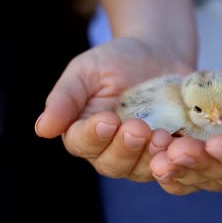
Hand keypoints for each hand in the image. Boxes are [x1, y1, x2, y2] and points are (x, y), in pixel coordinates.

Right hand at [35, 37, 192, 181]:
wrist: (159, 53)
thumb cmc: (117, 60)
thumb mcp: (87, 70)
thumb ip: (66, 98)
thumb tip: (42, 129)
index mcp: (85, 131)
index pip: (82, 143)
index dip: (93, 136)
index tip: (106, 120)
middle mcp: (111, 148)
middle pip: (111, 164)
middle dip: (124, 148)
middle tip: (137, 127)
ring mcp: (142, 153)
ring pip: (141, 169)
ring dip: (149, 156)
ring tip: (160, 135)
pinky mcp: (169, 151)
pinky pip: (171, 164)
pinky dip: (174, 159)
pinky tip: (179, 145)